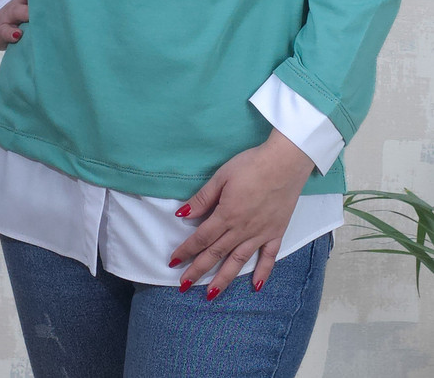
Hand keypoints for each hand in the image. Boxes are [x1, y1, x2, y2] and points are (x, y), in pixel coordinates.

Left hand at [168, 128, 315, 299]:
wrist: (285, 163)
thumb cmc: (251, 165)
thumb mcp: (221, 176)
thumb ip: (203, 198)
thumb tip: (182, 214)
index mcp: (226, 215)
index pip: (201, 238)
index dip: (186, 250)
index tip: (173, 261)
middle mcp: (241, 230)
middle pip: (216, 254)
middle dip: (198, 270)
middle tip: (184, 285)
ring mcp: (260, 234)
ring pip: (238, 261)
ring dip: (223, 279)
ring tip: (211, 295)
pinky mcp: (276, 232)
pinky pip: (268, 257)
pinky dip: (263, 273)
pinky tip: (256, 286)